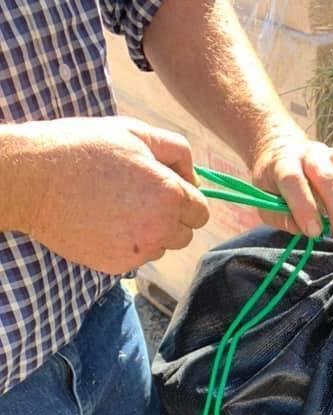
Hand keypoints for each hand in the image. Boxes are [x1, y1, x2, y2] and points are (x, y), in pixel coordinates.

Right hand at [15, 116, 208, 273]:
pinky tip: (104, 222)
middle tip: (140, 197)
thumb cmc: (84, 148)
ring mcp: (139, 251)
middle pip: (185, 234)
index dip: (186, 198)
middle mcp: (160, 229)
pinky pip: (137, 258)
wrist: (34, 180)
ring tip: (119, 208)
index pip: (201, 211)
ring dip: (151, 232)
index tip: (165, 188)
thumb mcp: (136, 133)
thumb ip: (177, 152)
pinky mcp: (117, 265)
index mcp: (170, 195)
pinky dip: (128, 244)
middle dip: (172, 218)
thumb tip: (196, 178)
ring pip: (162, 247)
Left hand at [252, 133, 332, 245]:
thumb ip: (281, 218)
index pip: (294, 181)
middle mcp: (310, 154)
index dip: (304, 207)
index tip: (314, 233)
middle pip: (328, 177)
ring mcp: (332, 152)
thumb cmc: (275, 186)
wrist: (282, 153)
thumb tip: (303, 231)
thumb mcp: (266, 203)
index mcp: (283, 164)